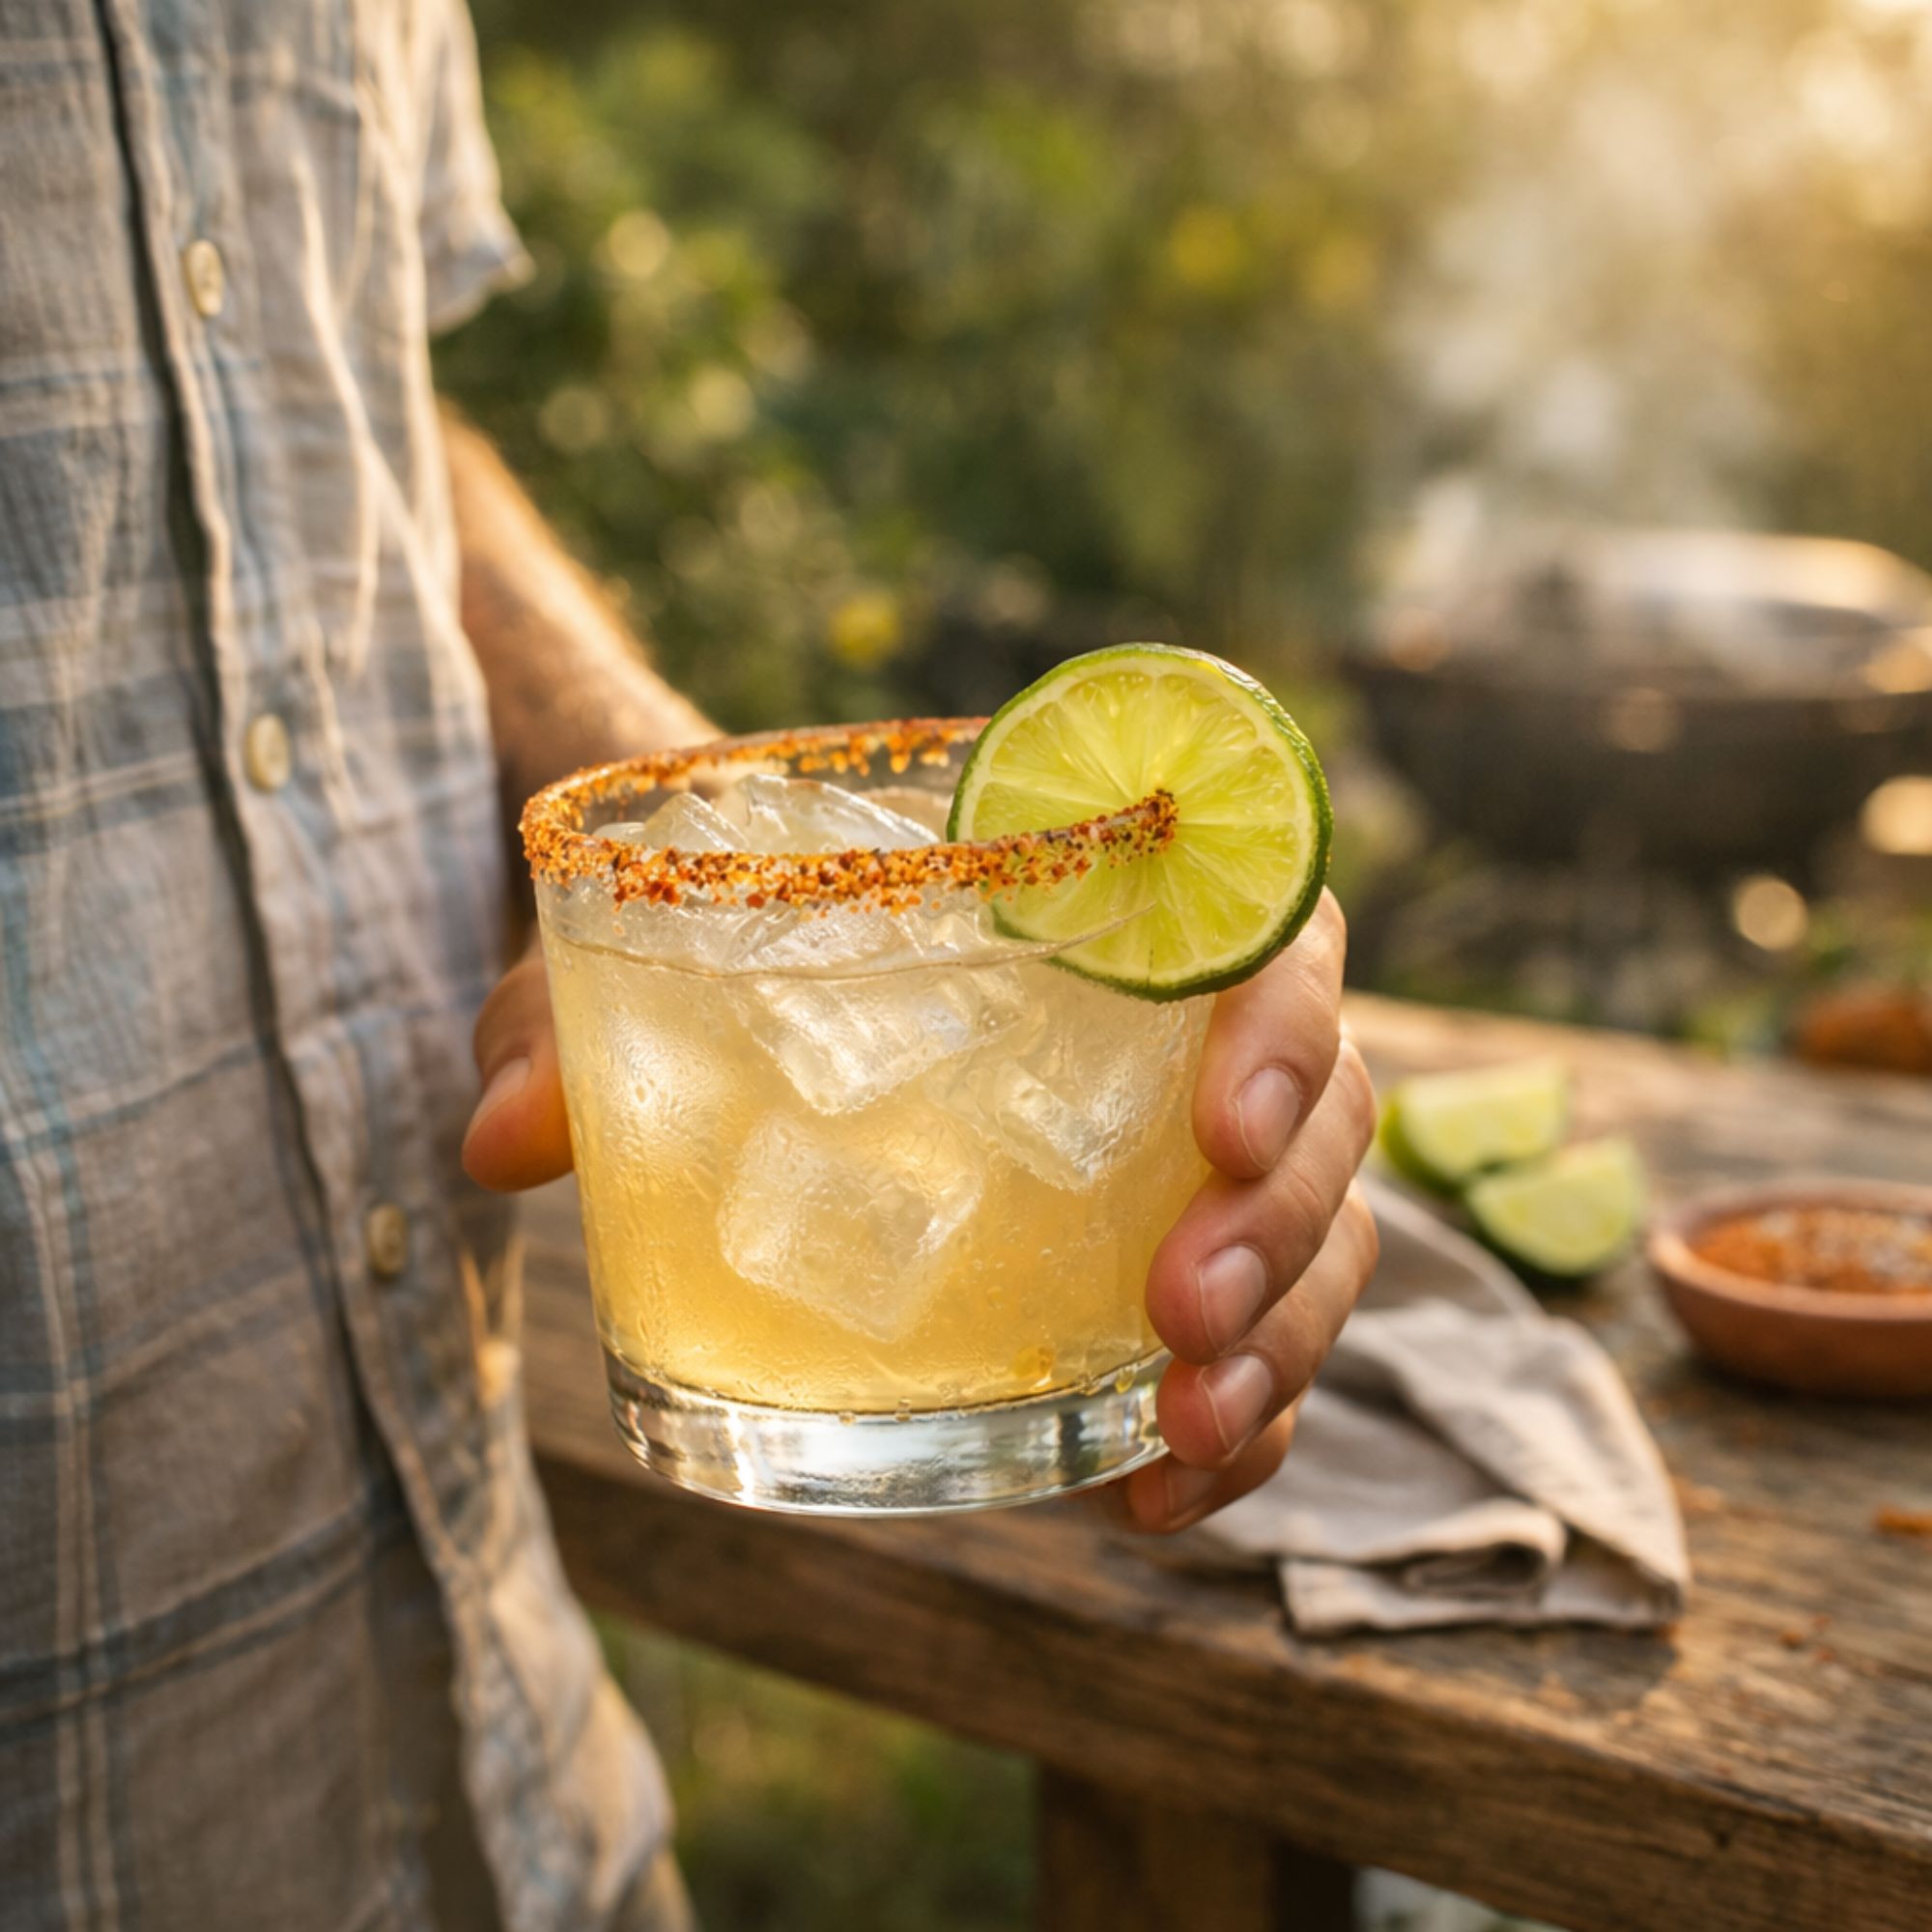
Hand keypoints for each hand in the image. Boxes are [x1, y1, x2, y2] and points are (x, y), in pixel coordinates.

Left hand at [461, 894, 1378, 1537]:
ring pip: (1318, 1235)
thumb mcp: (650, 940)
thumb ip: (570, 1019)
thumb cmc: (738, 917)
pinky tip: (1156, 1495)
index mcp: (1101, 893)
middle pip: (1322, 1105)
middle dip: (1281, 1220)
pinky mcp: (1148, 1261)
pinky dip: (1232, 1426)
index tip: (1225, 1121)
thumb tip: (493, 1147)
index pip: (1262, 925)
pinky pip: (1255, 1342)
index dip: (1284, 1019)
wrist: (741, 948)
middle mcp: (1172, 1023)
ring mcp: (1174, 1152)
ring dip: (1285, 1342)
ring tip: (1187, 1436)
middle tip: (1182, 1314)